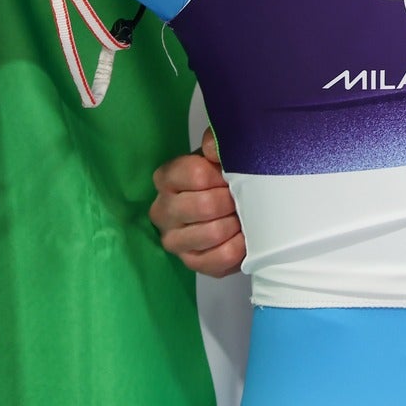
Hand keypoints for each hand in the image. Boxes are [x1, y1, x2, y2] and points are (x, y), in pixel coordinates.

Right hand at [151, 130, 244, 276]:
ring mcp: (173, 239)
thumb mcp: (222, 154)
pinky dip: (237, 248)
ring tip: (243, 217)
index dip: (222, 176)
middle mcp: (162, 209)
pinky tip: (243, 238)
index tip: (233, 177)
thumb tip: (212, 151)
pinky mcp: (190, 262)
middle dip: (231, 202)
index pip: (196, 175)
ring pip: (211, 234)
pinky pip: (218, 258)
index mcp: (167, 177)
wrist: (237, 208)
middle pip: (204, 206)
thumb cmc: (226, 177)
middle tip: (243, 199)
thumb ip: (217, 142)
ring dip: (235, 225)